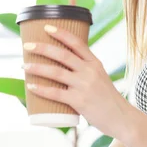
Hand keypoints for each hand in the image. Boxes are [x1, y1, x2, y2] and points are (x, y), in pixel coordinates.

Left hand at [22, 24, 132, 139]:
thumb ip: (84, 71)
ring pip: (56, 72)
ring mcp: (84, 86)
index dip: (61, 33)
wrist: (122, 118)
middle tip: (27, 45)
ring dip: (37, 67)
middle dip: (42, 48)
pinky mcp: (79, 101)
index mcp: (95, 63)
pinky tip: (31, 86)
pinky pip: (56, 93)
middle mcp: (90, 71)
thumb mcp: (100, 78)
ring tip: (24, 66)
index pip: (77, 43)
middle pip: (62, 55)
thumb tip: (61, 66)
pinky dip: (41, 89)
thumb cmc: (107, 99)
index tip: (46, 27)